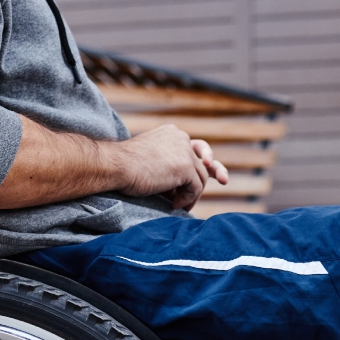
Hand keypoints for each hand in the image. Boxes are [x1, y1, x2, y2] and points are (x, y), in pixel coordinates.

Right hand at [114, 125, 228, 211]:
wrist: (115, 166)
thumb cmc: (123, 167)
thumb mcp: (149, 160)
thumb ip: (167, 166)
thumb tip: (177, 187)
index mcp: (172, 134)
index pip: (194, 146)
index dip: (202, 158)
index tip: (207, 167)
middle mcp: (181, 138)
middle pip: (204, 160)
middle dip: (215, 170)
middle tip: (224, 180)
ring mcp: (185, 151)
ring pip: (201, 177)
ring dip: (191, 194)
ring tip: (177, 205)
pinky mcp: (186, 166)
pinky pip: (197, 187)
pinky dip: (188, 199)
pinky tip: (175, 205)